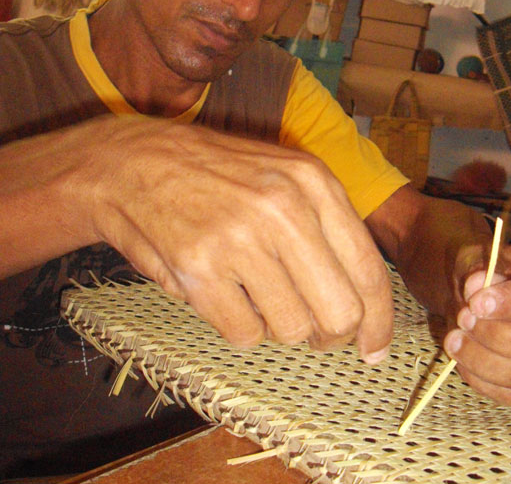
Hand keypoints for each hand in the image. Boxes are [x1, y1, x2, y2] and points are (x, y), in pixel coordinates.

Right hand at [85, 116, 392, 363]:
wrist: (133, 163)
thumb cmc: (218, 176)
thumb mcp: (285, 177)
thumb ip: (328, 230)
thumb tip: (363, 306)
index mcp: (314, 183)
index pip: (368, 269)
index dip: (377, 321)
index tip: (373, 348)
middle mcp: (283, 208)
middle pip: (339, 312)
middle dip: (330, 334)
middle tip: (313, 330)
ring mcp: (239, 238)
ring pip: (292, 330)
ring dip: (278, 325)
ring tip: (255, 293)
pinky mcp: (198, 269)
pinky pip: (245, 335)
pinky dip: (239, 326)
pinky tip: (224, 294)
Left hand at [443, 243, 510, 404]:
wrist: (472, 294)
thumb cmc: (485, 270)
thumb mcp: (479, 255)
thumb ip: (478, 267)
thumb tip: (476, 284)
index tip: (478, 303)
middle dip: (506, 337)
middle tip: (465, 319)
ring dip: (488, 360)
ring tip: (454, 337)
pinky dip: (481, 379)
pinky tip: (460, 355)